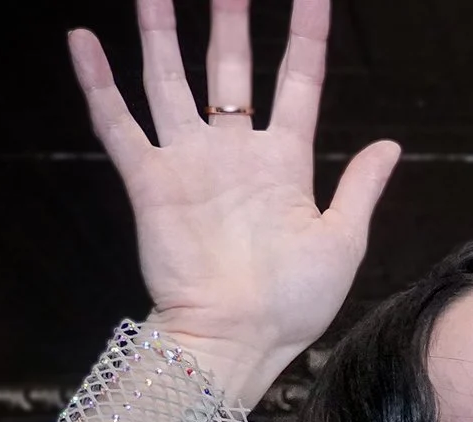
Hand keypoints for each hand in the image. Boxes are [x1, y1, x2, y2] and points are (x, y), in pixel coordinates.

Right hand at [68, 0, 399, 403]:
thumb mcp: (343, 240)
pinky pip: (118, 123)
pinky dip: (98, 82)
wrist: (239, 339)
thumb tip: (390, 144)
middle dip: (230, 20)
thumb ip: (360, 187)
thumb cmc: (295, 302)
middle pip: (229, 68)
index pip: (297, 82)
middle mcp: (234, 152)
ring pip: (170, 80)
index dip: (304, 37)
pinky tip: (83, 41)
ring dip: (160, 33)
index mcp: (285, 162)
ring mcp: (190, 162)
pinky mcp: (149, 181)